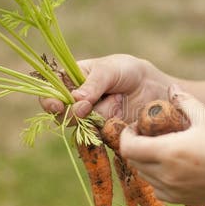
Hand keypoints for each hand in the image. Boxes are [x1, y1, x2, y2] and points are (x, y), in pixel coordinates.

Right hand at [40, 54, 167, 121]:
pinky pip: (96, 136)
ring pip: (80, 126)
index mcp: (72, 79)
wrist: (155, 89)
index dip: (49, 100)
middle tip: (86, 108)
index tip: (57, 106)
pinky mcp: (102, 132)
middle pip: (61, 114)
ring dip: (94, 118)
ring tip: (115, 101)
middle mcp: (76, 101)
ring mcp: (89, 118)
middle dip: (72, 113)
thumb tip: (75, 100)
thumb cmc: (129, 71)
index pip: (50, 91)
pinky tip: (118, 116)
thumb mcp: (110, 69)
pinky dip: (106, 129)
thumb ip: (93, 84)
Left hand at [119, 89, 204, 205]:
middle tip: (147, 133)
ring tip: (159, 148)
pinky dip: (157, 178)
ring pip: (145, 177)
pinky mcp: (185, 200)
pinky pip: (159, 190)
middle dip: (134, 146)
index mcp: (169, 152)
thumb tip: (172, 89)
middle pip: (134, 162)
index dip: (127, 134)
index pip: (129, 147)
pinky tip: (171, 166)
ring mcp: (175, 191)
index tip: (138, 125)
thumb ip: (185, 102)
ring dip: (145, 162)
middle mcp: (167, 176)